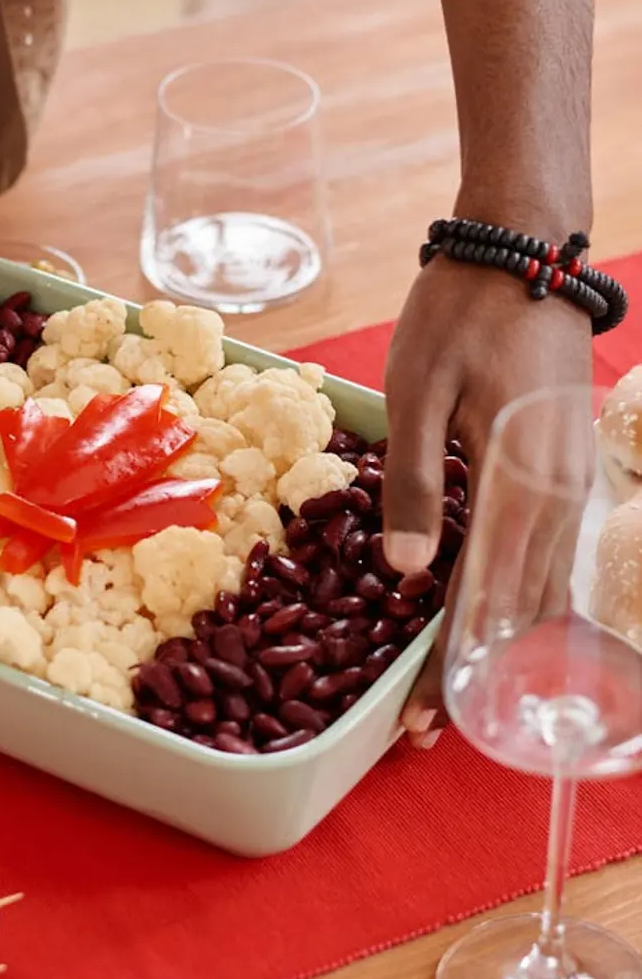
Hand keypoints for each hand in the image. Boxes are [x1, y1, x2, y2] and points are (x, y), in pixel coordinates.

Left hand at [382, 255, 592, 747]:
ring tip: (450, 690)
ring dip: (496, 643)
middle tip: (420, 730)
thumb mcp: (418, 391)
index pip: (481, 603)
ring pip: (539, 590)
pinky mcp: (563, 470)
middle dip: (471, 673)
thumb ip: (414, 487)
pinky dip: (513, 598)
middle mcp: (559, 498)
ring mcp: (570, 485)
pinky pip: (544, 556)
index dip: (447, 667)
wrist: (525, 248)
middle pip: (517, 612)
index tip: (413, 721)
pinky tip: (483, 619)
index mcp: (521, 484)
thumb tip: (408, 576)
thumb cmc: (461, 314)